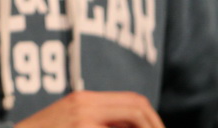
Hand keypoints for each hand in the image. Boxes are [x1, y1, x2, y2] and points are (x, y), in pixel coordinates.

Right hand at [17, 91, 163, 127]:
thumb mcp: (69, 121)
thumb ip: (96, 120)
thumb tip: (131, 125)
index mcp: (84, 100)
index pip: (135, 101)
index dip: (154, 119)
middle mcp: (85, 105)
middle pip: (139, 108)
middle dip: (156, 126)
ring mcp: (82, 121)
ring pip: (133, 121)